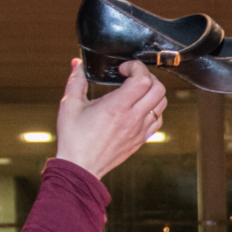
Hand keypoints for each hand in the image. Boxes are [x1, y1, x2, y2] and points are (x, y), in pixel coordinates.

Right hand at [54, 59, 166, 178]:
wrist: (80, 167)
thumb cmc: (74, 139)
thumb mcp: (70, 105)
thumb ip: (75, 80)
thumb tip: (77, 64)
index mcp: (117, 107)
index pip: (143, 79)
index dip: (136, 67)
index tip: (124, 68)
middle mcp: (133, 118)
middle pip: (159, 89)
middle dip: (148, 76)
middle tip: (132, 77)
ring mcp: (139, 130)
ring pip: (162, 104)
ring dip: (153, 92)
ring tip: (137, 91)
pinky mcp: (141, 139)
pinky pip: (158, 120)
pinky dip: (153, 109)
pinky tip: (138, 108)